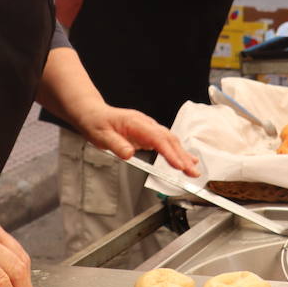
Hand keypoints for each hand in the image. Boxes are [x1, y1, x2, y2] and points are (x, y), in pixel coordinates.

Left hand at [75, 103, 200, 175]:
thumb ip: (116, 145)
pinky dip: (178, 151)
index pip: (158, 139)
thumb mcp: (101, 136)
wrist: (93, 114)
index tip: (179, 165)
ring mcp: (148, 128)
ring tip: (194, 169)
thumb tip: (129, 154)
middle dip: (183, 157)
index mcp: (136, 123)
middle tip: (193, 172)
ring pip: (170, 141)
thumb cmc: (97, 123)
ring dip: (183, 155)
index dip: (170, 153)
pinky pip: (166, 142)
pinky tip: (186, 159)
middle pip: (169, 140)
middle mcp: (146, 124)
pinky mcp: (148, 133)